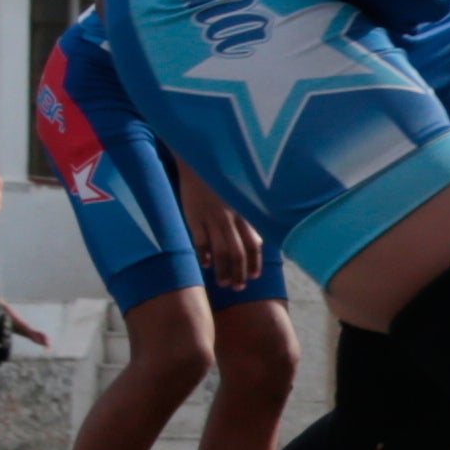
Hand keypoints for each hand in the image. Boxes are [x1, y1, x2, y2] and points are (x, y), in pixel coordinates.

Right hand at [175, 164, 263, 289]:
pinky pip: (200, 241)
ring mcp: (211, 219)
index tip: (255, 277)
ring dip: (222, 271)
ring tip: (223, 283)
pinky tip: (205, 265)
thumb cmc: (220, 181)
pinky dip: (203, 256)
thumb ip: (246, 218)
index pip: (254, 244)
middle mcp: (230, 218)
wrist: (199, 162)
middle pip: (237, 253)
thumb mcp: (239, 197)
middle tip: (238, 288)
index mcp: (243, 213)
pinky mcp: (193, 217)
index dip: (255, 263)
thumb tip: (256, 241)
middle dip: (239, 273)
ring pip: (220, 252)